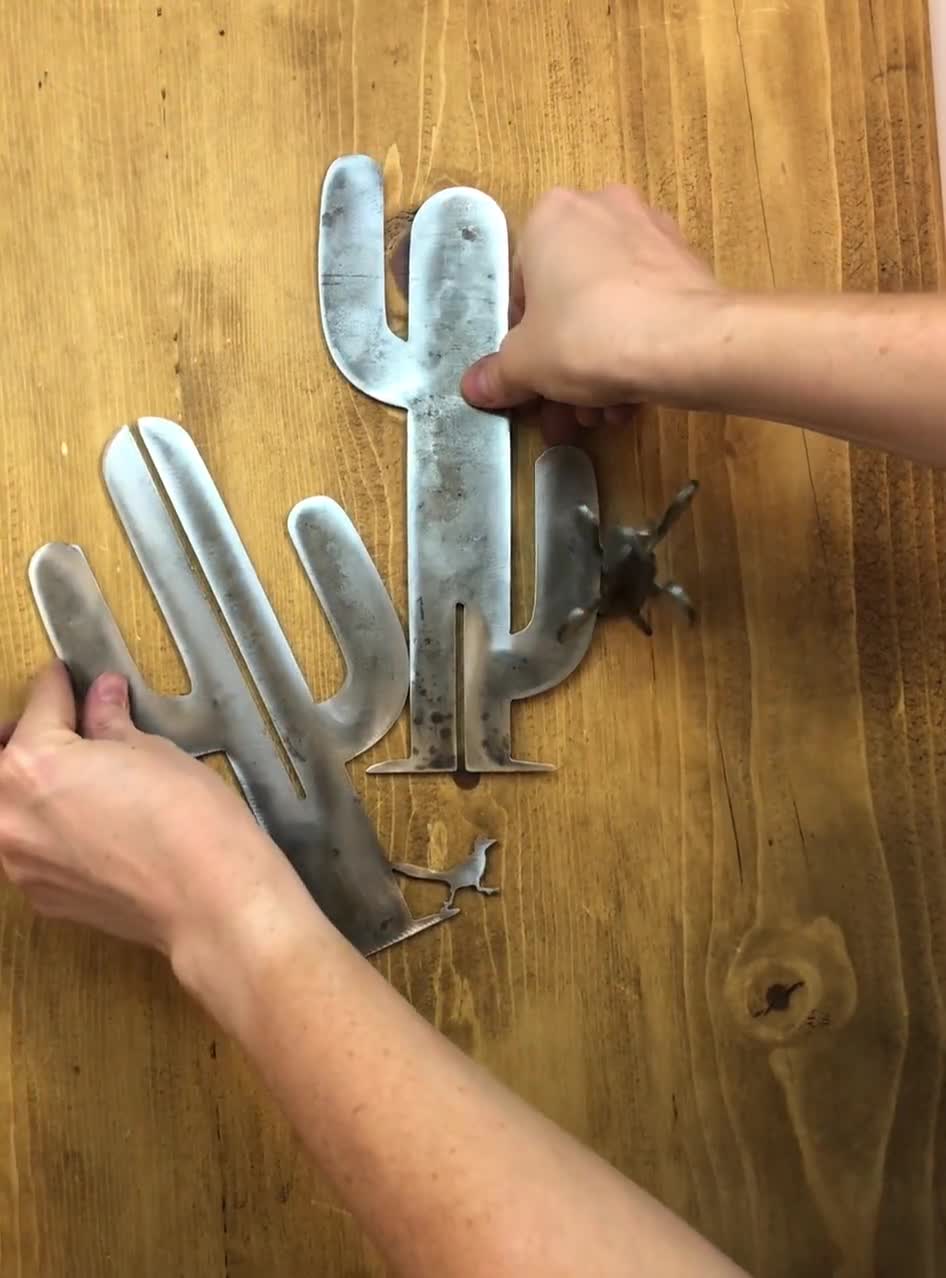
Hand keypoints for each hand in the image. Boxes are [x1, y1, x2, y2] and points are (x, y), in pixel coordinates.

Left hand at [0, 663, 297, 967]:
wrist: (210, 899)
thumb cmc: (189, 825)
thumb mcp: (152, 753)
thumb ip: (111, 724)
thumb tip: (103, 701)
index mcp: (30, 765)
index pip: (39, 706)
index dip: (59, 685)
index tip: (66, 679)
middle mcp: (9, 816)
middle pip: (2, 759)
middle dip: (26, 735)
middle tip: (62, 722)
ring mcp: (20, 862)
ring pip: (7, 808)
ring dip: (30, 786)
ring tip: (74, 775)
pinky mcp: (41, 895)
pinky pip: (28, 848)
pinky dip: (45, 828)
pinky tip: (87, 821)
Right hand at [460, 184, 722, 440]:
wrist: (686, 342)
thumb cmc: (588, 336)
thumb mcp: (526, 364)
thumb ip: (497, 374)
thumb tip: (474, 387)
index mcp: (550, 216)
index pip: (520, 288)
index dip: (521, 344)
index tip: (530, 380)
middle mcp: (600, 209)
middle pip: (567, 300)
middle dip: (564, 363)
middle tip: (564, 410)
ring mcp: (649, 233)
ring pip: (608, 309)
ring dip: (598, 366)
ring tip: (601, 413)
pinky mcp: (686, 263)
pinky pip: (645, 309)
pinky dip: (634, 350)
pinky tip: (631, 397)